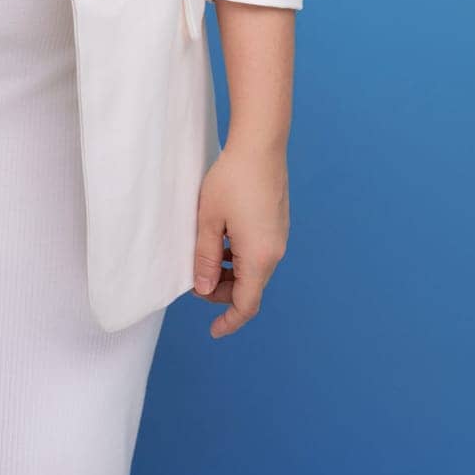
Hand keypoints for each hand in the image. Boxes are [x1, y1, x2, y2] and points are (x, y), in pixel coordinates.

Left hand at [191, 141, 289, 337]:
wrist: (260, 144)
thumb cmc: (232, 179)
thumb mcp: (208, 220)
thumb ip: (205, 257)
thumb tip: (203, 289)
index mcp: (258, 257)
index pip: (246, 305)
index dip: (229, 321)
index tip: (213, 331)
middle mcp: (274, 251)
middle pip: (250, 288)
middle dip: (223, 292)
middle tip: (196, 280)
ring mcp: (278, 237)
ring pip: (254, 269)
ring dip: (231, 273)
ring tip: (206, 256)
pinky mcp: (277, 223)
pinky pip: (259, 252)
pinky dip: (240, 256)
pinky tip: (222, 238)